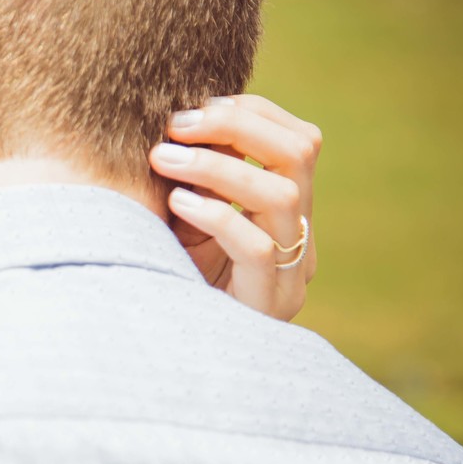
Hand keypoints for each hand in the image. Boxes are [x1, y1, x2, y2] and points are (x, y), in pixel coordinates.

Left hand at [150, 95, 319, 320]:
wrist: (181, 355)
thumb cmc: (176, 280)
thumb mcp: (188, 222)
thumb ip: (201, 178)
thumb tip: (184, 119)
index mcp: (290, 211)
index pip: (297, 140)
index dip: (251, 113)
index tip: (195, 109)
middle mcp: (300, 236)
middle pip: (299, 154)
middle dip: (236, 127)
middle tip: (176, 126)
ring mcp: (291, 271)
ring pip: (281, 195)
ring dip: (216, 167)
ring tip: (162, 159)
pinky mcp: (269, 301)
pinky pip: (257, 247)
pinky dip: (215, 215)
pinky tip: (176, 203)